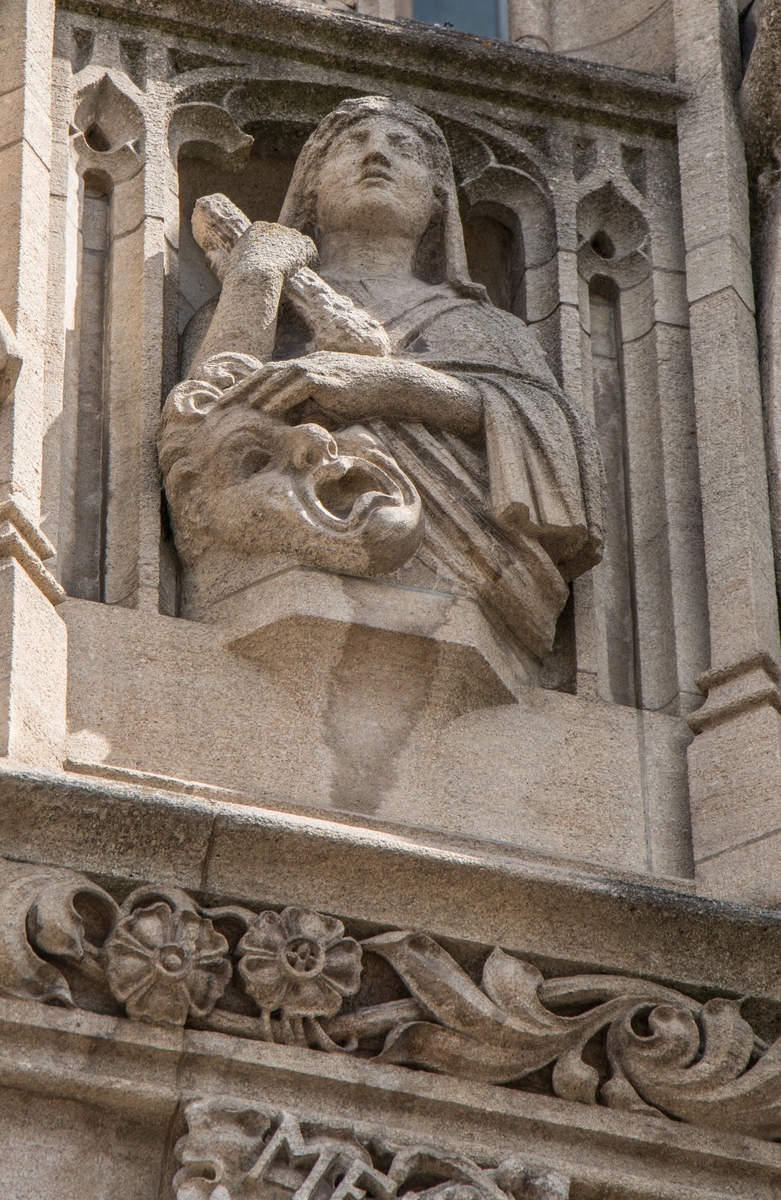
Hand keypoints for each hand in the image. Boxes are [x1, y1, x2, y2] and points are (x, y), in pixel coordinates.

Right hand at [224, 221, 317, 284]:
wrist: (257, 277)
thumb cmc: (239, 275)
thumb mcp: (225, 266)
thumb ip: (217, 260)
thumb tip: (207, 258)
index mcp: (256, 229)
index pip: (269, 238)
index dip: (272, 252)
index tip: (273, 265)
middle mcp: (274, 228)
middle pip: (285, 239)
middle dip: (287, 254)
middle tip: (287, 271)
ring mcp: (290, 235)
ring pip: (298, 246)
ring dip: (299, 259)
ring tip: (297, 274)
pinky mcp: (303, 246)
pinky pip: (311, 254)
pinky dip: (311, 263)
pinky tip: (307, 274)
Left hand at [235, 352, 480, 434]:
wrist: (393, 385)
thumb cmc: (365, 399)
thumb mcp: (331, 407)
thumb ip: (309, 414)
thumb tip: (289, 432)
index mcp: (304, 370)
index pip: (266, 377)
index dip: (244, 390)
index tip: (224, 406)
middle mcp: (305, 364)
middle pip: (262, 374)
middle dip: (237, 391)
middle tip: (215, 408)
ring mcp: (315, 368)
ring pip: (274, 378)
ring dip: (251, 395)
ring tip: (231, 411)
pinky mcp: (326, 376)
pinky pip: (295, 386)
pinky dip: (278, 398)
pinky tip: (263, 411)